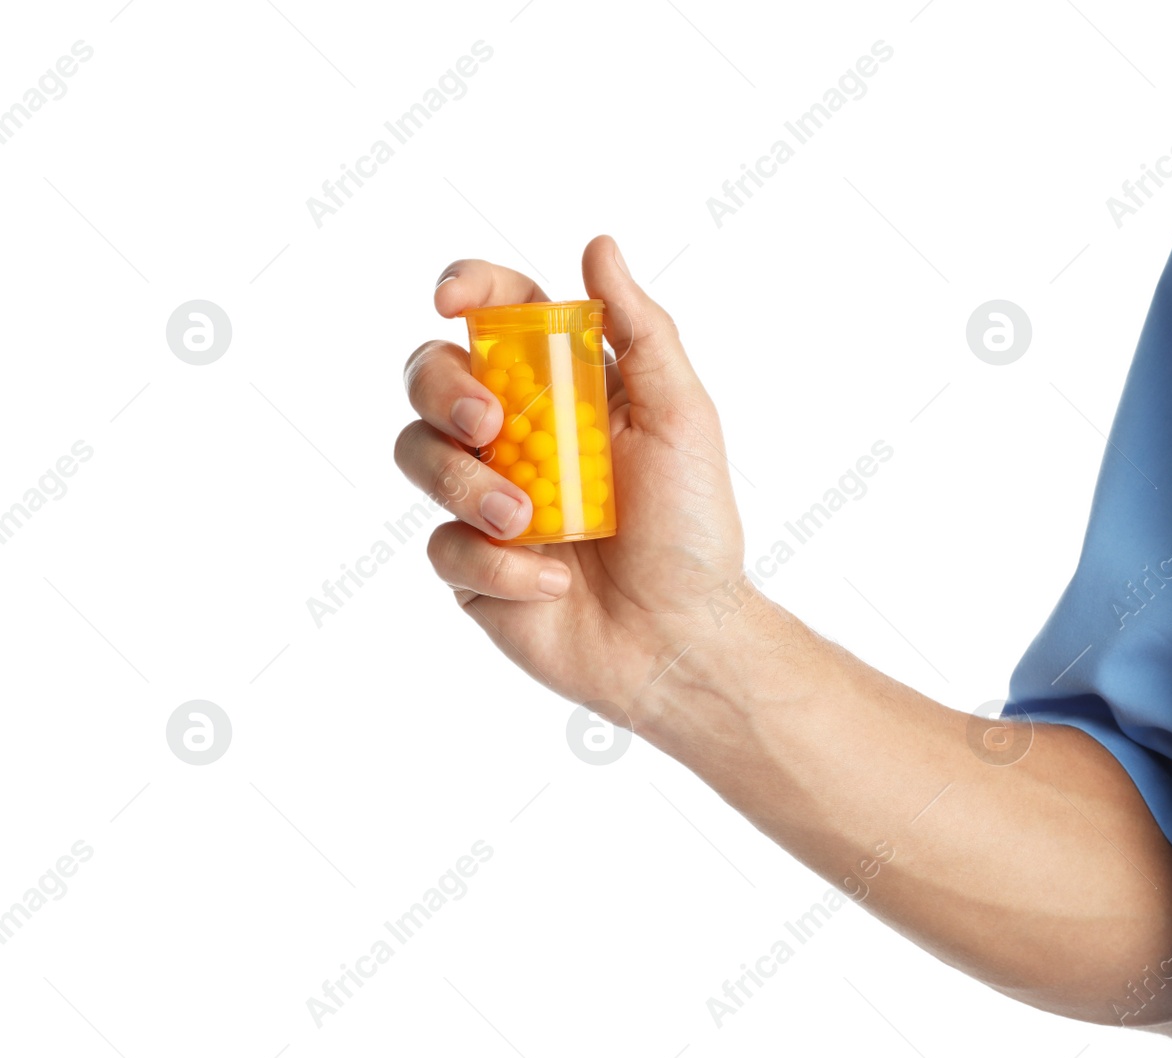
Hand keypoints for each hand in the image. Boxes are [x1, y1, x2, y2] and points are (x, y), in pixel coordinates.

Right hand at [394, 236, 751, 717]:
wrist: (682, 637)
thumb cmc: (692, 527)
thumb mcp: (680, 417)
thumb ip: (640, 331)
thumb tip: (598, 245)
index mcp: (564, 385)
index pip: (497, 313)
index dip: (466, 288)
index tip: (454, 299)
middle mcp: (515, 433)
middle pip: (430, 374)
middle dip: (444, 388)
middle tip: (491, 425)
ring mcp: (485, 499)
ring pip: (418, 454)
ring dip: (469, 485)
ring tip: (534, 522)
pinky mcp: (470, 566)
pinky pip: (444, 544)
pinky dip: (499, 563)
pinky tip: (553, 581)